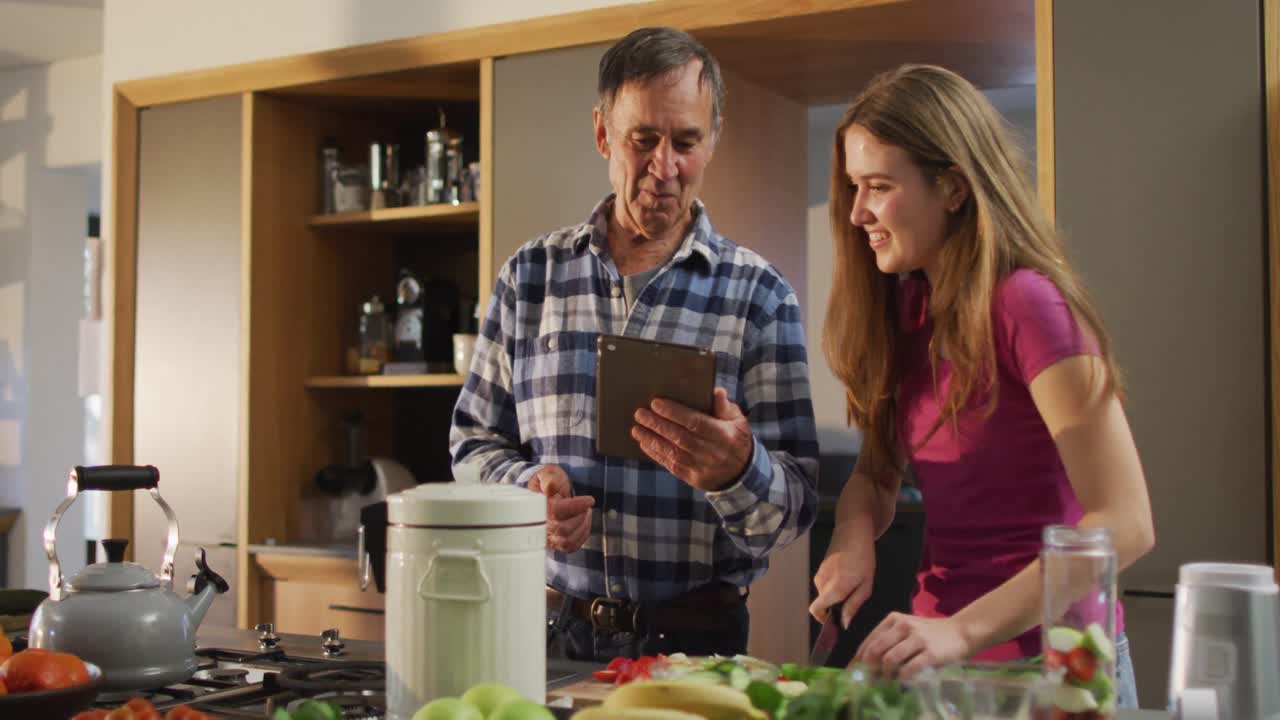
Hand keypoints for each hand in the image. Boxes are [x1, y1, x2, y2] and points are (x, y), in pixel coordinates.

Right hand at [528, 465, 594, 552]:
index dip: (575, 506)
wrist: (546, 493)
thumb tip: (551, 486)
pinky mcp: (555, 544)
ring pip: (567, 541)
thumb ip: (548, 478)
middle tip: (586, 505)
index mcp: (535, 508)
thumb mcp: (547, 474)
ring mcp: (546, 537)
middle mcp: (539, 526)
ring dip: (583, 525)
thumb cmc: (547, 482)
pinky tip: (584, 521)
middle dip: (580, 515)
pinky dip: (582, 534)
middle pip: (563, 529)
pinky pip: (571, 547)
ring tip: (586, 512)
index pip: (556, 512)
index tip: (590, 500)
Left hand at [631, 387, 752, 490]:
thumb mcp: (737, 421)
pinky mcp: (693, 479)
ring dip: (652, 439)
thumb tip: (715, 391)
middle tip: (640, 413)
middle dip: (657, 424)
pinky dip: (656, 454)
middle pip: (680, 437)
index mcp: (724, 435)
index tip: (656, 403)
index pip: (696, 422)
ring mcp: (702, 468)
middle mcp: (713, 453)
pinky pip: (671, 465)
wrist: (742, 474)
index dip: (675, 413)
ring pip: (673, 452)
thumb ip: (724, 406)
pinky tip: (644, 444)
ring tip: (636, 428)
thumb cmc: (736, 440)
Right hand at [809, 532, 875, 627]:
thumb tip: (844, 623)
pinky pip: (825, 583)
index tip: (834, 620)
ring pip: (824, 593)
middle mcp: (822, 582)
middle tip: (852, 596)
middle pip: (822, 603)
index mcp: (834, 588)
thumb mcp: (866, 586)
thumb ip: (853, 606)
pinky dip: (834, 584)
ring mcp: (819, 574)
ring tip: (852, 582)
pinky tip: (847, 574)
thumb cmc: (863, 558)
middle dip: (834, 606)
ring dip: (835, 594)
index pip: (816, 610)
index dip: (823, 619)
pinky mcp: (820, 568)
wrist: (854, 532)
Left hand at [855, 613, 970, 677]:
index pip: (869, 641)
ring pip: (889, 660)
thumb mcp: (906, 629)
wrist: (960, 632)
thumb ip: (887, 641)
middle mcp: (903, 626)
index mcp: (894, 619)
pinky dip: (903, 678)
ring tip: (889, 680)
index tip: (855, 673)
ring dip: (886, 675)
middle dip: (869, 670)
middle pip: (875, 651)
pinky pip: (909, 669)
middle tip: (870, 681)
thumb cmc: (929, 634)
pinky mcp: (931, 653)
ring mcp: (918, 639)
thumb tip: (864, 662)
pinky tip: (904, 680)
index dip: (859, 659)